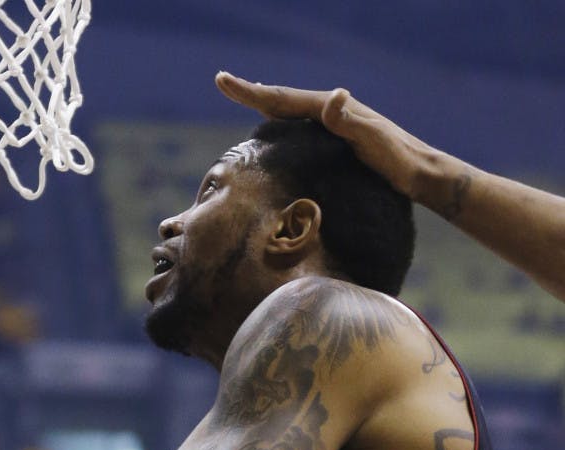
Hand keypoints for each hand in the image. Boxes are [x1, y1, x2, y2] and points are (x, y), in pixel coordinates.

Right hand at [215, 72, 434, 200]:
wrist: (423, 174)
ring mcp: (336, 126)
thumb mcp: (373, 139)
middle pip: (283, 99)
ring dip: (267, 104)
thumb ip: (350, 119)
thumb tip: (333, 94)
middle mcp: (333, 111)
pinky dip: (284, 122)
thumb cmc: (399, 160)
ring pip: (291, 111)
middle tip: (224, 82)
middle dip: (252, 92)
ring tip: (248, 99)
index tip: (222, 80)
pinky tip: (281, 130)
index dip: (250, 91)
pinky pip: (301, 127)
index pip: (283, 98)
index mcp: (333, 109)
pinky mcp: (339, 141)